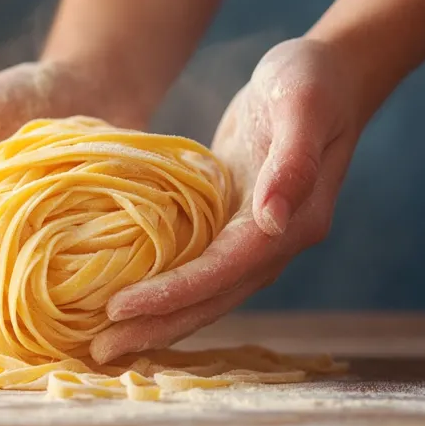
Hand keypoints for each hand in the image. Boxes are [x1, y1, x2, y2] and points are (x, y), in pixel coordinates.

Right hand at [0, 59, 156, 345]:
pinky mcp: (86, 250)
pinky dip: (88, 308)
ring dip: (42, 332)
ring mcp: (42, 252)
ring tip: (63, 350)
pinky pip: (81, 288)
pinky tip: (106, 323)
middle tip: (18, 354)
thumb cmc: (21, 95)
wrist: (90, 82)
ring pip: (33, 307)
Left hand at [90, 38, 365, 362]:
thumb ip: (292, 163)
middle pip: (210, 298)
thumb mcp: (302, 106)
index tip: (120, 308)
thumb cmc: (310, 81)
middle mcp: (273, 242)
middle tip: (98, 351)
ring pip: (203, 292)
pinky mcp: (233, 223)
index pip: (223, 271)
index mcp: (292, 222)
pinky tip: (129, 298)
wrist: (326, 74)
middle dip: (156, 326)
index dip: (174, 294)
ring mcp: (253, 237)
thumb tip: (272, 221)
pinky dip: (165, 288)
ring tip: (105, 340)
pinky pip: (197, 267)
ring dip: (157, 318)